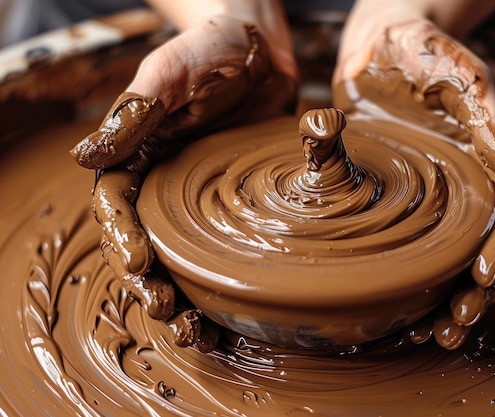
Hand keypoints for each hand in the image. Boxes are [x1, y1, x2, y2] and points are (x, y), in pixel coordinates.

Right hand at [70, 13, 296, 328]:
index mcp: (139, 157)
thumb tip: (87, 158)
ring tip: (193, 329)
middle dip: (150, 282)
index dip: (123, 239)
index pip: (118, 208)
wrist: (263, 47)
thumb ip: (135, 115)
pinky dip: (226, 287)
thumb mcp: (169, 74)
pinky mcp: (238, 207)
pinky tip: (231, 316)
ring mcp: (202, 202)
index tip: (139, 263)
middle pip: (148, 245)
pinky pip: (228, 251)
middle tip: (165, 307)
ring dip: (183, 299)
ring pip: (184, 260)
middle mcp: (166, 186)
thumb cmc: (210, 51)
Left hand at [335, 8, 494, 348]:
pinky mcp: (398, 201)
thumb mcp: (456, 71)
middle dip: (474, 293)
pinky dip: (411, 286)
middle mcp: (465, 186)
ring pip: (450, 262)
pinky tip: (402, 314)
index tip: (482, 276)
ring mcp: (433, 199)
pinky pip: (410, 250)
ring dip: (445, 302)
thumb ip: (486, 113)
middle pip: (483, 251)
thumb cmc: (421, 49)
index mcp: (487, 159)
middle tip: (454, 325)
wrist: (377, 44)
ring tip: (433, 335)